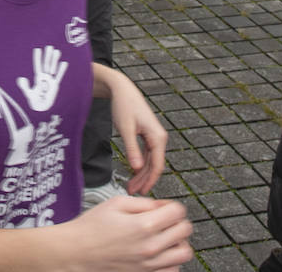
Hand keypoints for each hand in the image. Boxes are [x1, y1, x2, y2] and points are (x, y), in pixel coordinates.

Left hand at [17, 46, 67, 111]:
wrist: (42, 108)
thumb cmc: (34, 101)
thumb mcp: (28, 93)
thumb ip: (24, 86)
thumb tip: (21, 78)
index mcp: (37, 78)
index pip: (37, 65)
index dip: (37, 58)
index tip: (37, 49)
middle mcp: (44, 77)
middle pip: (46, 64)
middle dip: (47, 56)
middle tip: (49, 46)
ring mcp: (50, 80)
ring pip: (53, 68)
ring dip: (55, 60)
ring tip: (57, 51)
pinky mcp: (56, 85)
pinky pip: (59, 76)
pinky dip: (62, 70)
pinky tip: (64, 63)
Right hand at [66, 196, 192, 271]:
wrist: (76, 252)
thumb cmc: (92, 227)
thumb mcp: (116, 203)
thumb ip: (144, 203)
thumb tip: (162, 206)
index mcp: (143, 225)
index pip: (178, 212)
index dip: (172, 206)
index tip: (164, 208)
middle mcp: (150, 247)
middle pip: (185, 230)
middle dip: (178, 221)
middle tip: (165, 220)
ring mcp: (149, 265)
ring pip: (184, 252)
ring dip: (178, 242)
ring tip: (165, 238)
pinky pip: (174, 270)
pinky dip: (171, 260)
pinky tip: (159, 253)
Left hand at [102, 66, 167, 194]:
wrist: (122, 89)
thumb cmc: (124, 105)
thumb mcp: (125, 129)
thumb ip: (132, 149)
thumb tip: (136, 169)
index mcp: (158, 137)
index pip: (157, 165)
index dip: (150, 181)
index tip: (142, 192)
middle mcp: (159, 138)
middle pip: (154, 165)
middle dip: (144, 180)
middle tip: (132, 192)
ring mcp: (154, 137)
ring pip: (150, 161)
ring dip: (141, 174)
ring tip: (131, 186)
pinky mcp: (148, 135)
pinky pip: (146, 154)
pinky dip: (140, 164)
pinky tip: (133, 173)